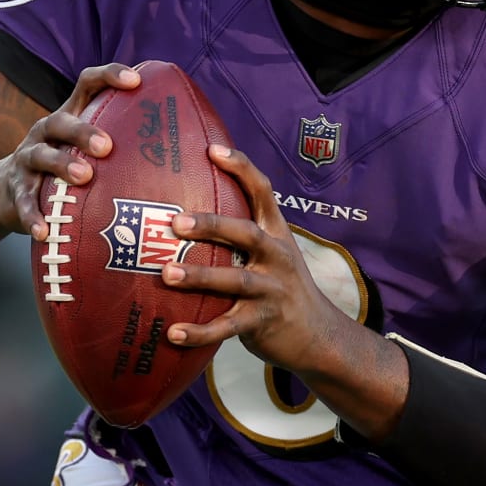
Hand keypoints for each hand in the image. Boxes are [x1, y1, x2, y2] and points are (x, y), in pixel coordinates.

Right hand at [0, 62, 139, 241]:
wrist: (5, 192)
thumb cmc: (63, 169)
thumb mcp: (85, 149)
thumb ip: (122, 145)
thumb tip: (185, 151)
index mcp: (69, 116)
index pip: (87, 83)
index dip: (109, 76)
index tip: (136, 80)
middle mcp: (45, 132)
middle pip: (61, 120)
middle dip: (84, 131)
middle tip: (108, 147)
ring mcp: (27, 159)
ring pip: (41, 156)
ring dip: (62, 165)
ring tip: (84, 177)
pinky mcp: (15, 190)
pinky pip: (23, 202)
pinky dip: (33, 216)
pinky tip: (45, 230)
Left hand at [161, 145, 347, 373]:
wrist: (318, 335)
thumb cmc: (281, 287)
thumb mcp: (272, 253)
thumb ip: (240, 236)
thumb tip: (184, 213)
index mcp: (276, 234)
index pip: (262, 192)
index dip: (241, 168)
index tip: (212, 150)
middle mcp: (277, 256)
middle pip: (246, 233)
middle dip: (211, 225)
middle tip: (176, 222)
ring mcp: (272, 290)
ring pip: (235, 281)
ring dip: (200, 276)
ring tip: (167, 274)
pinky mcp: (263, 322)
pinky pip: (228, 327)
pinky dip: (201, 332)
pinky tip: (174, 333)